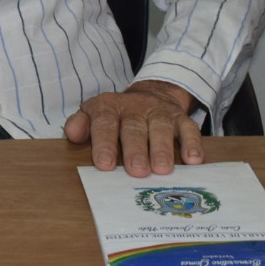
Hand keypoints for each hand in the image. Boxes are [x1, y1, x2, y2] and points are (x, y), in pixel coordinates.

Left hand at [64, 80, 202, 177]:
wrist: (152, 94)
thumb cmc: (117, 115)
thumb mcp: (94, 114)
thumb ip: (81, 124)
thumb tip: (71, 133)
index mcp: (109, 107)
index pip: (105, 123)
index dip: (105, 143)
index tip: (105, 164)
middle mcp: (135, 107)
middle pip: (134, 128)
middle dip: (135, 150)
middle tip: (137, 171)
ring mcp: (159, 112)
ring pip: (161, 128)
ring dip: (161, 149)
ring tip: (162, 170)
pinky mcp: (181, 118)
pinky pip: (188, 128)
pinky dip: (192, 143)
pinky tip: (193, 160)